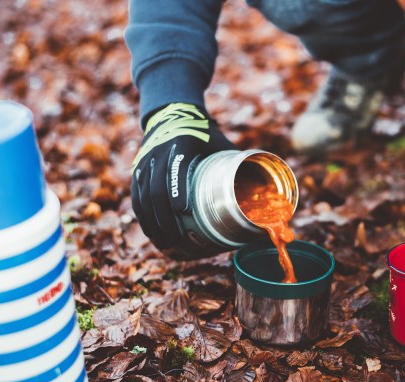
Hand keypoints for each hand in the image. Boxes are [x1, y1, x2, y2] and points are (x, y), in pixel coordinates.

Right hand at [131, 103, 236, 256]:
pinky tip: (152, 234)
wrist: (173, 114)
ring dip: (152, 222)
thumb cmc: (205, 135)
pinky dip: (144, 217)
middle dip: (164, 217)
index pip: (176, 166)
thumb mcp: (221, 143)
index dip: (177, 188)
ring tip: (164, 244)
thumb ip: (240, 164)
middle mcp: (158, 152)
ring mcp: (145, 162)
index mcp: (182, 143)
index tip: (183, 209)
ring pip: (143, 196)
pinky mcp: (137, 171)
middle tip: (177, 239)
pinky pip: (137, 197)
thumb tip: (267, 193)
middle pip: (156, 188)